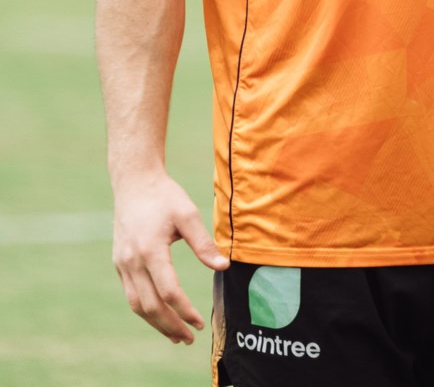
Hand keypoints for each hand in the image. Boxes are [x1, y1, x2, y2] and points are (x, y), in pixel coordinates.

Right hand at [112, 173, 229, 343]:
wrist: (134, 183)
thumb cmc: (164, 196)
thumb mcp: (188, 214)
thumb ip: (204, 243)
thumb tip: (223, 267)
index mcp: (150, 249)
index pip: (168, 291)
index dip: (184, 310)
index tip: (199, 321)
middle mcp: (132, 261)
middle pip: (150, 306)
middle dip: (170, 326)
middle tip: (189, 339)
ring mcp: (123, 264)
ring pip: (137, 305)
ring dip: (156, 324)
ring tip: (176, 336)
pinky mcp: (120, 263)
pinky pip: (131, 295)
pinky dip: (146, 310)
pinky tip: (160, 316)